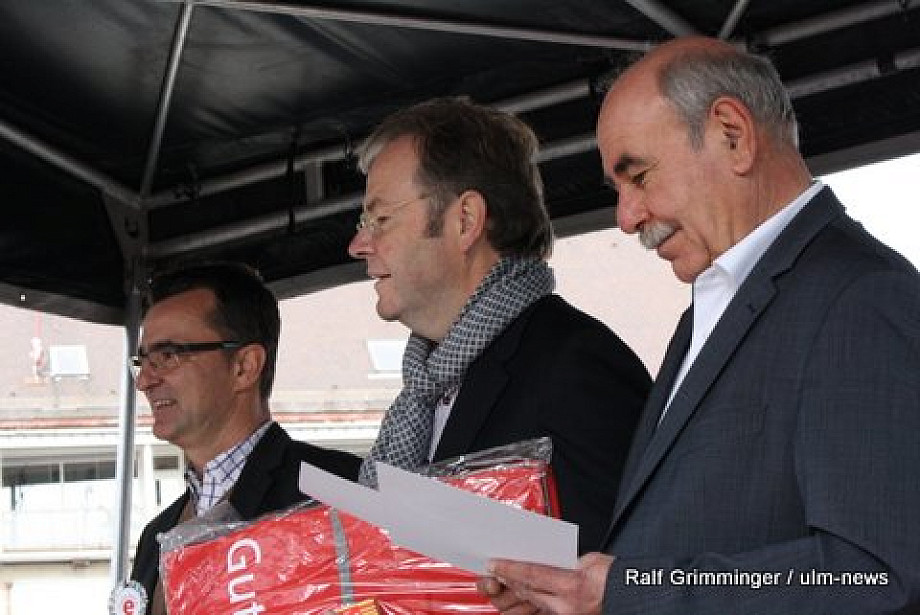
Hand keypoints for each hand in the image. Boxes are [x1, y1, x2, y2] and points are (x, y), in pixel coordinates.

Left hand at [477, 552, 612, 614]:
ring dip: (517, 592)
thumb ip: (563, 562)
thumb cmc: (615, 576)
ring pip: (533, 603)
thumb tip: (543, 561)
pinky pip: (544, 609)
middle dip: (509, 581)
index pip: (532, 575)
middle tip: (494, 570)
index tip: (495, 563)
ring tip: (505, 581)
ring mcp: (567, 614)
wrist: (630, 592)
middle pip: (528, 591)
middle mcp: (568, 605)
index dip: (510, 569)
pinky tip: (524, 592)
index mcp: (573, 586)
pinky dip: (532, 599)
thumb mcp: (588, 560)